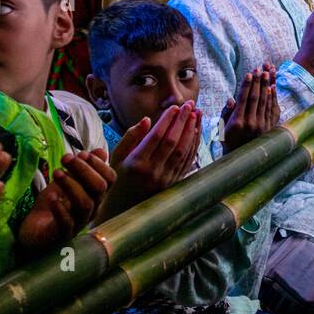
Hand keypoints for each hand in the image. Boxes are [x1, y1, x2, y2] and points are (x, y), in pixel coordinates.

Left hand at [18, 149, 115, 255]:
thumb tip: (101, 151)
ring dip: (71, 185)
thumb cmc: (53, 204)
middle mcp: (92, 209)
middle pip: (99, 188)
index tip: (82, 154)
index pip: (110, 179)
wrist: (34, 230)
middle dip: (84, 170)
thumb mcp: (67, 180)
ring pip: (85, 204)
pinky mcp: (63, 235)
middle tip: (66, 158)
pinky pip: (67, 223)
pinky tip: (51, 197)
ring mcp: (79, 223)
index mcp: (95, 195)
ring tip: (56, 173)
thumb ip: (83, 167)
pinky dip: (60, 209)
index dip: (99, 165)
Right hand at [98, 102, 201, 220]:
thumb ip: (130, 137)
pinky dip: (194, 144)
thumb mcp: (116, 157)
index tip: (174, 106)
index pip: (156, 137)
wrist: (124, 208)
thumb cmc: (118, 178)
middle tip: (189, 104)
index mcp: (136, 163)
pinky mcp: (174, 183)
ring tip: (196, 113)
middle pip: (173, 142)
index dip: (167, 120)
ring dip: (192, 130)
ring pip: (183, 151)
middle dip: (182, 121)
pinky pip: (188, 161)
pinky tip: (196, 131)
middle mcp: (153, 172)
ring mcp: (165, 179)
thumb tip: (147, 120)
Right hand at [222, 65, 278, 151]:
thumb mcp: (222, 127)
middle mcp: (250, 123)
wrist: (241, 157)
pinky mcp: (268, 127)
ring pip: (264, 102)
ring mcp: (260, 125)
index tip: (249, 73)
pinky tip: (272, 88)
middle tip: (260, 69)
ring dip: (266, 86)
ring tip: (267, 74)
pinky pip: (270, 109)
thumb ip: (226, 112)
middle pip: (255, 98)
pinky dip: (271, 97)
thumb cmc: (228, 139)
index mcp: (237, 121)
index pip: (243, 98)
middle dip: (258, 82)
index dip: (247, 85)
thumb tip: (231, 99)